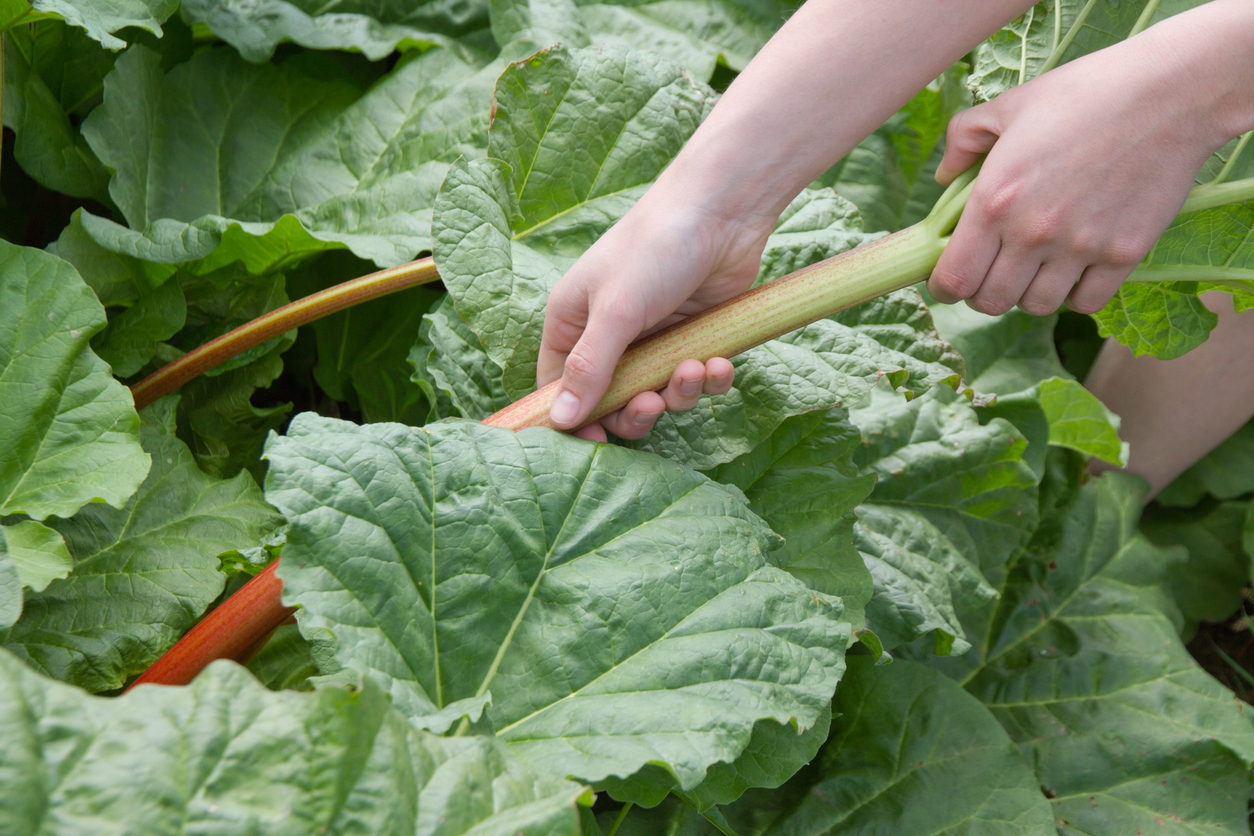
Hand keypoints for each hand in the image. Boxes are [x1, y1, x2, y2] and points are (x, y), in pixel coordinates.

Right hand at [537, 194, 773, 441]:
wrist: (722, 211)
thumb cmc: (655, 248)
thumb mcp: (615, 311)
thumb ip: (589, 368)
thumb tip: (560, 420)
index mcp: (571, 324)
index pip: (557, 388)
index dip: (573, 421)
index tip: (596, 443)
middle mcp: (607, 336)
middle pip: (610, 404)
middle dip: (634, 413)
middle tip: (652, 404)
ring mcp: (651, 339)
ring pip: (657, 396)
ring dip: (678, 394)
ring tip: (695, 369)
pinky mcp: (691, 338)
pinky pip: (694, 380)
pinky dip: (708, 380)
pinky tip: (719, 363)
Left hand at [928, 14, 1236, 315]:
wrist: (1168, 93)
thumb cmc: (1083, 93)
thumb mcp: (1009, 106)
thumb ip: (963, 140)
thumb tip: (942, 176)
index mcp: (994, 199)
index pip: (953, 279)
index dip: (944, 287)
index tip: (950, 281)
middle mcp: (1032, 232)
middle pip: (991, 302)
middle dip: (984, 293)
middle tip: (994, 273)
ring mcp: (1080, 247)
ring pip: (1036, 307)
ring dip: (1029, 294)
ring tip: (1036, 269)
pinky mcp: (1123, 253)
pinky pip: (1085, 303)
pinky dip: (1075, 295)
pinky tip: (1076, 270)